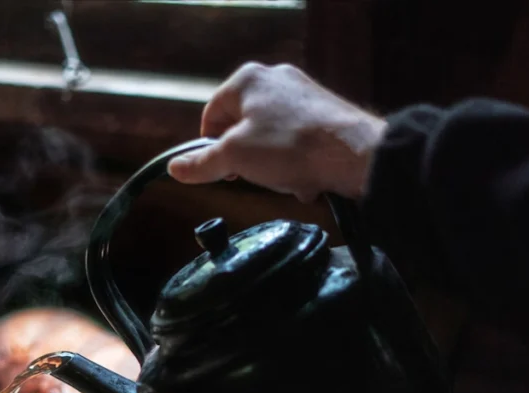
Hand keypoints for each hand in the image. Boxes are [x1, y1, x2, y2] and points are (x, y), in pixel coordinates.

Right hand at [167, 63, 386, 200]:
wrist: (354, 154)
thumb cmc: (290, 147)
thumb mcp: (234, 158)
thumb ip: (201, 164)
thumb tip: (174, 168)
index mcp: (246, 80)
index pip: (211, 115)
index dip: (209, 147)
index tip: (218, 171)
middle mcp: (274, 79)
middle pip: (241, 127)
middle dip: (245, 158)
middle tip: (254, 176)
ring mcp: (302, 93)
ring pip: (269, 137)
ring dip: (271, 165)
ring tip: (284, 177)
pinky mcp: (323, 111)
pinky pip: (296, 141)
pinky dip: (295, 161)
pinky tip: (304, 176)